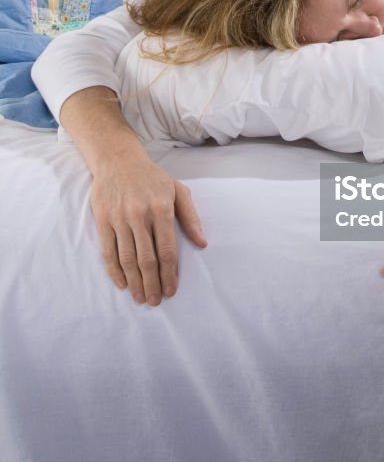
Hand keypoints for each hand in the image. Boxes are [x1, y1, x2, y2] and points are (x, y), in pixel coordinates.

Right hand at [90, 151, 206, 306]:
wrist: (118, 160)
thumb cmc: (152, 178)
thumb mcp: (178, 191)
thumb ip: (191, 217)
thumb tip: (202, 243)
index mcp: (161, 209)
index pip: (167, 249)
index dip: (169, 273)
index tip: (171, 290)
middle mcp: (140, 215)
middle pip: (147, 259)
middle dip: (152, 284)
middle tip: (156, 301)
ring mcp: (119, 218)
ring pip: (127, 258)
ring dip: (134, 282)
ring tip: (140, 298)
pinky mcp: (103, 220)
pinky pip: (108, 251)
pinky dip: (115, 270)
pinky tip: (122, 284)